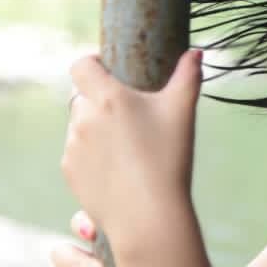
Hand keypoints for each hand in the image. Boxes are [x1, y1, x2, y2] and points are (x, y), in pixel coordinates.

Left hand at [61, 49, 202, 246]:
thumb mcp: (183, 112)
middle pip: (83, 96)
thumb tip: (195, 52)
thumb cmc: (169, 159)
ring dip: (95, 127)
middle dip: (100, 100)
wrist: (149, 214)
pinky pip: (77, 152)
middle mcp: (83, 118)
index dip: (92, 63)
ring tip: (127, 145)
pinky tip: (118, 167)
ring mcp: (73, 145)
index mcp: (108, 97)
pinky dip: (92, 154)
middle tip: (128, 114)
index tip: (107, 69)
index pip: (81, 65)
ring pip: (79, 125)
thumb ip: (189, 76)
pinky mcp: (70, 170)